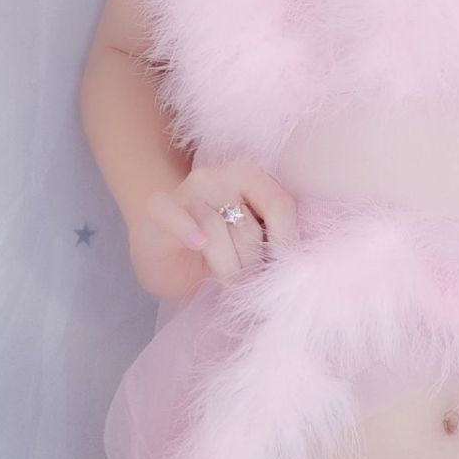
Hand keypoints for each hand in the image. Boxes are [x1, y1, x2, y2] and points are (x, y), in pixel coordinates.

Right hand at [134, 158, 299, 292]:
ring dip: (226, 265)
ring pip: (214, 227)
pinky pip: (174, 214)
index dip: (284, 241)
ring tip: (230, 283)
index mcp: (250, 176)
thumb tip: (300, 264)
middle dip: (253, 262)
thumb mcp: (252, 241)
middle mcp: (219, 175)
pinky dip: (187, 229)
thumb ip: (273, 238)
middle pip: (247, 222)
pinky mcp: (159, 207)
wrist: (166, 253)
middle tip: (251, 283)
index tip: (281, 268)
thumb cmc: (218, 249)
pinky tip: (197, 244)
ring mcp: (187, 190)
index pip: (279, 203)